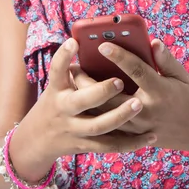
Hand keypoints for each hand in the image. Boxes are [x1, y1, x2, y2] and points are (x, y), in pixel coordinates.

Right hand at [11, 38, 155, 180]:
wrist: (38, 139)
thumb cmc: (56, 100)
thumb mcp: (57, 84)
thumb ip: (72, 69)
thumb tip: (92, 44)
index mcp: (57, 89)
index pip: (56, 70)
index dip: (63, 56)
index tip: (74, 42)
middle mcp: (63, 109)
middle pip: (81, 102)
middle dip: (101, 91)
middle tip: (120, 81)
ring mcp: (74, 129)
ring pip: (98, 126)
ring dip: (119, 116)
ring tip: (138, 104)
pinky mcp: (86, 145)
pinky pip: (110, 146)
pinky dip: (130, 143)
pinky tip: (150, 136)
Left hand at [72, 39, 188, 151]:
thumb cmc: (187, 96)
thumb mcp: (181, 75)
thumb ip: (166, 59)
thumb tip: (153, 42)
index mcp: (160, 90)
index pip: (136, 70)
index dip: (119, 56)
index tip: (102, 45)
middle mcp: (147, 110)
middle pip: (111, 95)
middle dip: (90, 82)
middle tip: (74, 68)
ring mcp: (138, 126)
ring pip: (105, 114)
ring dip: (87, 99)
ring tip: (72, 83)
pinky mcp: (133, 137)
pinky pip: (108, 127)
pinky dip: (93, 114)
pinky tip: (81, 102)